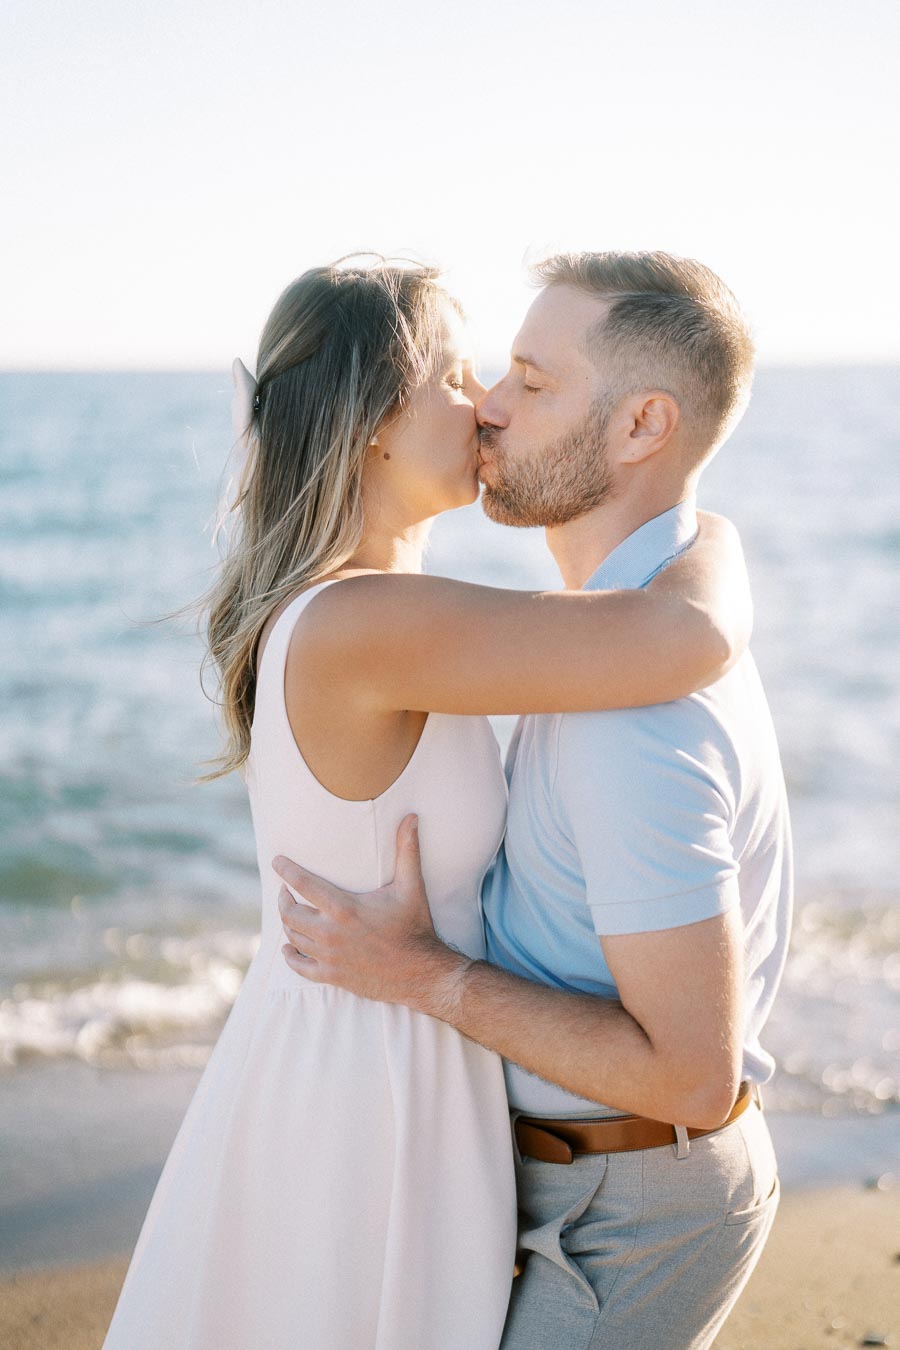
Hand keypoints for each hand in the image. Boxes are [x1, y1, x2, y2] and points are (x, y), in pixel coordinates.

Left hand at [273, 814, 468, 1009]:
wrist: (421, 974)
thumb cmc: (415, 927)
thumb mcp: (411, 886)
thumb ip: (407, 850)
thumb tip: (411, 817)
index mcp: (344, 909)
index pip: (303, 884)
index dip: (286, 870)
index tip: (277, 862)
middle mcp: (331, 933)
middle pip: (290, 913)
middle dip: (283, 899)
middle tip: (284, 890)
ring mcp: (329, 957)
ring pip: (293, 937)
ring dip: (287, 923)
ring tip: (289, 912)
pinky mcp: (332, 975)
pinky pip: (300, 967)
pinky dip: (290, 957)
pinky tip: (288, 949)